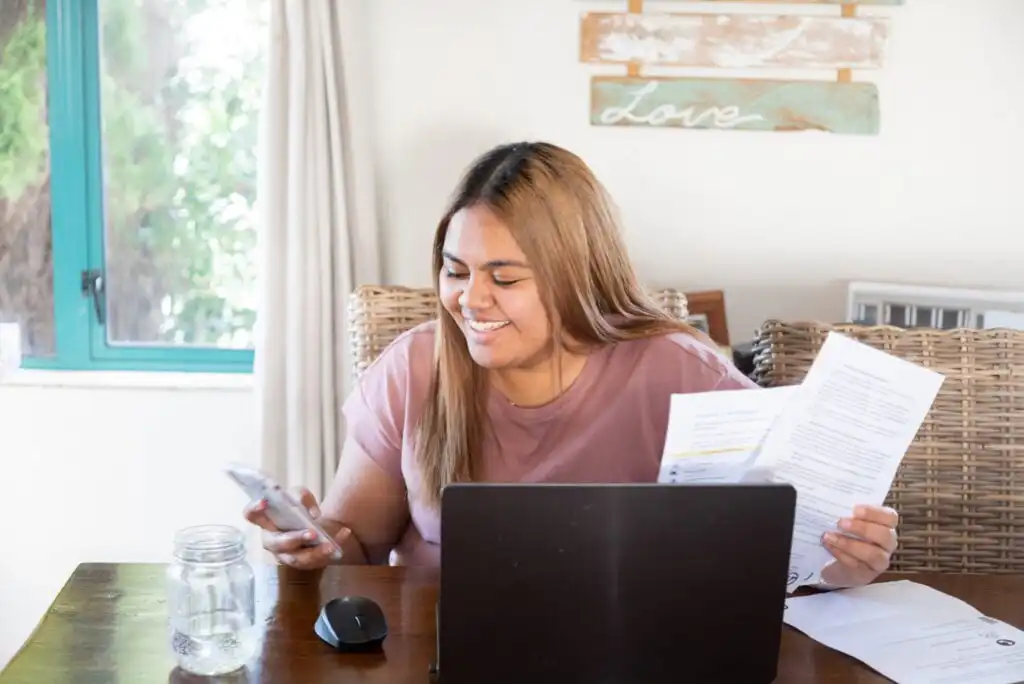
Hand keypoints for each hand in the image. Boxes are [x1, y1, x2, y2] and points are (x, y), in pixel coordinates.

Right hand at [243, 487, 361, 569]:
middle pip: (277, 543)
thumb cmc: (299, 509)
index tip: (264, 502)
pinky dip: (333, 546)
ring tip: (329, 545)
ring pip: (297, 559)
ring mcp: (287, 555)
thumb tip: (312, 514)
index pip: (251, 515)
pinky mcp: (305, 563)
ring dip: (314, 552)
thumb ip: (302, 497)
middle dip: (293, 539)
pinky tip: (345, 533)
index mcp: (266, 521)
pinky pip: (318, 560)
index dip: (254, 509)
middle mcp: (273, 541)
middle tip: (311, 533)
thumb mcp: (300, 496)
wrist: (315, 524)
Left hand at [820, 504, 898, 587]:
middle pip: (885, 535)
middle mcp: (887, 542)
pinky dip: (841, 554)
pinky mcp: (867, 574)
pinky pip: (858, 565)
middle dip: (862, 528)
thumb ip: (845, 510)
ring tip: (829, 536)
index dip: (875, 512)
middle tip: (840, 523)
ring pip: (874, 554)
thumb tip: (831, 499)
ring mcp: (880, 560)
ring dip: (850, 544)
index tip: (855, 509)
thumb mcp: (845, 519)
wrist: (832, 561)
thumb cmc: (842, 532)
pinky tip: (828, 546)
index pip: (890, 517)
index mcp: (885, 525)